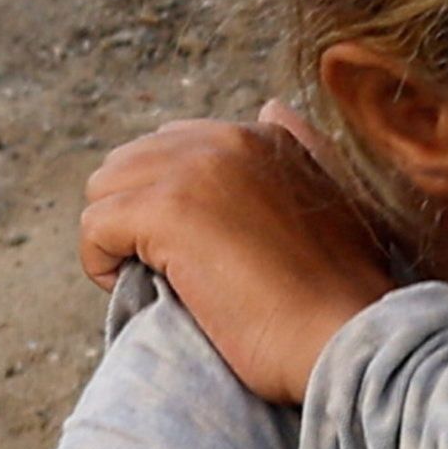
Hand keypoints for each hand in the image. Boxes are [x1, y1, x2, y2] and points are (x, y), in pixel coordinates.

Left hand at [78, 103, 406, 406]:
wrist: (353, 340)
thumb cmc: (345, 300)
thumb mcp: (336, 206)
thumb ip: (303, 154)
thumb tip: (272, 109)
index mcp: (265, 139)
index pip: (174, 148)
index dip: (171, 204)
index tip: (198, 253)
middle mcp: (228, 139)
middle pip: (129, 164)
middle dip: (134, 216)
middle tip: (168, 272)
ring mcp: (195, 170)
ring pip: (104, 192)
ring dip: (117, 239)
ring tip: (157, 282)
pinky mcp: (167, 211)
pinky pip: (94, 228)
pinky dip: (104, 265)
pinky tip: (145, 291)